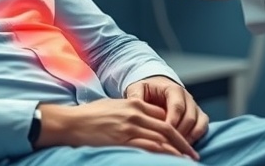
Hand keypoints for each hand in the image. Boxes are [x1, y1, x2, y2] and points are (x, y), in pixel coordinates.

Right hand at [36, 99, 198, 159]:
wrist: (71, 122)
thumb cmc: (89, 116)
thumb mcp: (114, 106)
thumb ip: (131, 111)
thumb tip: (145, 121)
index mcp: (134, 104)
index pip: (162, 116)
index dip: (175, 129)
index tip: (183, 139)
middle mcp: (136, 114)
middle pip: (167, 128)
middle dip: (183, 142)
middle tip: (193, 153)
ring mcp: (130, 126)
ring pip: (162, 139)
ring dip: (178, 150)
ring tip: (188, 160)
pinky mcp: (124, 139)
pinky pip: (150, 147)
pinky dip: (164, 153)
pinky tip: (172, 159)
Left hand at [125, 76, 208, 143]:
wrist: (156, 88)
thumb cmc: (146, 90)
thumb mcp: (138, 89)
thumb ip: (136, 96)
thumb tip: (135, 105)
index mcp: (173, 89)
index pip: (177, 106)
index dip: (171, 121)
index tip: (162, 133)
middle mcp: (187, 97)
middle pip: (189, 117)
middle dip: (179, 132)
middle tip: (168, 143)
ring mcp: (194, 106)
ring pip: (197, 122)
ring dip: (188, 136)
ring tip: (175, 146)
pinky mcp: (198, 114)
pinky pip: (203, 125)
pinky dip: (197, 135)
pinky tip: (185, 143)